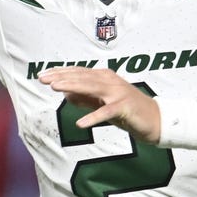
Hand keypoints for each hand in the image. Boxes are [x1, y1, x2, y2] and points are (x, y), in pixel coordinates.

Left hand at [38, 67, 160, 142]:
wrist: (154, 119)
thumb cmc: (127, 111)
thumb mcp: (101, 104)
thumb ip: (85, 99)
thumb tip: (66, 95)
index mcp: (103, 77)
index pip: (78, 73)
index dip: (60, 73)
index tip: (42, 75)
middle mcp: (110, 81)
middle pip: (82, 77)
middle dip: (61, 77)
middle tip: (42, 78)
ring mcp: (117, 93)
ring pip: (92, 87)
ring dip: (72, 87)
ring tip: (55, 88)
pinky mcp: (124, 107)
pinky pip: (106, 112)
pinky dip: (93, 117)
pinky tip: (80, 124)